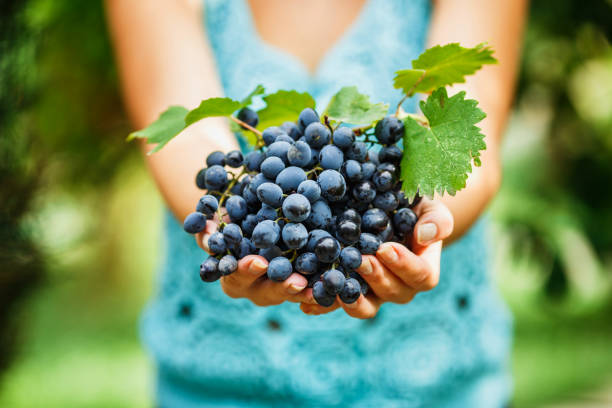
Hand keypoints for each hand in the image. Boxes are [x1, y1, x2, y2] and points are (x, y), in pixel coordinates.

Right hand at [195, 218, 315, 306]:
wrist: (251, 215)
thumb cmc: (229, 218)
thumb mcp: (217, 223)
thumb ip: (209, 230)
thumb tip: (206, 229)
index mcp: (232, 276)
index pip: (237, 277)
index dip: (246, 270)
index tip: (258, 262)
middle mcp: (256, 287)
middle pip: (268, 292)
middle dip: (282, 287)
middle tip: (296, 282)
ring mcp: (279, 287)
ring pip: (293, 294)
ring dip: (308, 291)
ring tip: (320, 287)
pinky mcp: (301, 281)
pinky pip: (312, 288)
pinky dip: (323, 286)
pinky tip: (335, 279)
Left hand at [300, 197, 453, 317]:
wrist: (389, 213)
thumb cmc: (414, 209)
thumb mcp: (429, 207)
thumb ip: (437, 220)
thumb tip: (426, 235)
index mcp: (422, 270)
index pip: (422, 276)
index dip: (404, 265)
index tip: (385, 247)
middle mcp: (399, 288)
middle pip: (391, 292)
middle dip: (374, 276)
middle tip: (359, 259)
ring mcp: (373, 295)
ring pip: (365, 307)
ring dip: (349, 296)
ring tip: (333, 280)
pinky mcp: (348, 294)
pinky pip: (336, 305)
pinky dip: (322, 304)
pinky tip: (306, 301)